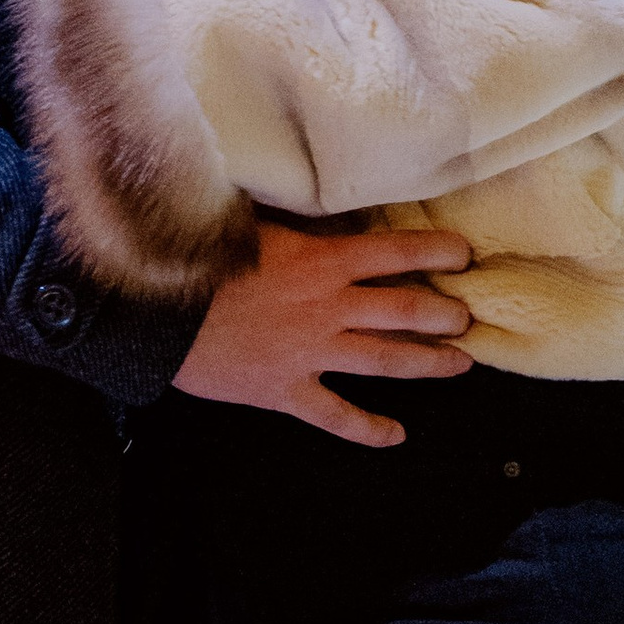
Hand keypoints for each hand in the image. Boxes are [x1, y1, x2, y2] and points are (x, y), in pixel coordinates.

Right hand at [173, 220, 474, 448]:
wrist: (154, 317)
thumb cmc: (193, 258)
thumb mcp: (241, 219)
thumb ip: (281, 215)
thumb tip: (299, 187)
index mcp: (318, 260)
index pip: (392, 250)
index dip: (432, 250)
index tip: (463, 253)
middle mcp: (326, 307)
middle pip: (403, 309)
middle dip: (442, 313)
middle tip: (469, 316)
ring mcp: (311, 353)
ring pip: (385, 359)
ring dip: (427, 363)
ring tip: (460, 364)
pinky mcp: (288, 391)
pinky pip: (337, 415)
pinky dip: (368, 429)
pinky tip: (396, 436)